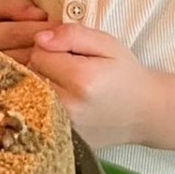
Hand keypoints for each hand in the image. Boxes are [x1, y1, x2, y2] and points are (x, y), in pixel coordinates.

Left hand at [28, 24, 160, 148]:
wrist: (144, 113)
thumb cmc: (125, 75)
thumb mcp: (106, 44)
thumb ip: (72, 35)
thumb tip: (40, 38)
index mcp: (81, 80)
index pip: (39, 54)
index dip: (51, 48)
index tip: (69, 53)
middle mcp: (69, 107)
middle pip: (31, 75)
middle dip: (45, 67)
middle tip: (70, 69)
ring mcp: (64, 127)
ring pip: (30, 95)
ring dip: (42, 86)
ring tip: (67, 85)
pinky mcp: (61, 138)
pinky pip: (37, 114)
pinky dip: (44, 104)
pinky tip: (65, 101)